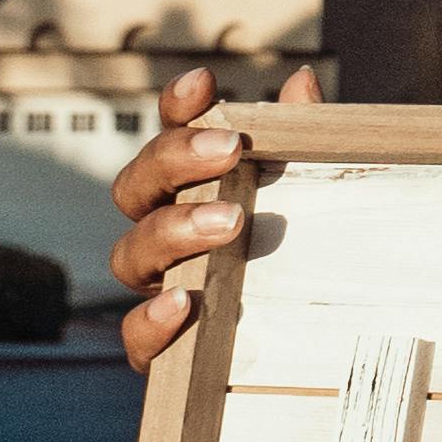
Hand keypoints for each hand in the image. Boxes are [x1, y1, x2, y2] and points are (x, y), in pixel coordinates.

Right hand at [109, 62, 318, 375]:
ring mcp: (159, 291)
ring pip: (130, 254)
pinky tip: (182, 305)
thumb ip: (302, 146)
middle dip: (175, 160)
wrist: (308, 359)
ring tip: (227, 222)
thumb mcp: (311, 201)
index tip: (206, 82)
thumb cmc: (299, 264)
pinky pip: (136, 338)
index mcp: (193, 195)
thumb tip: (300, 84)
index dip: (178, 109)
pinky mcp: (164, 352)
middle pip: (137, 187)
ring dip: (171, 230)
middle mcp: (165, 238)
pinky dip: (150, 320)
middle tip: (230, 148)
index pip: (171, 141)